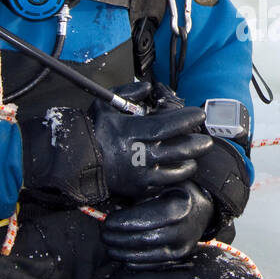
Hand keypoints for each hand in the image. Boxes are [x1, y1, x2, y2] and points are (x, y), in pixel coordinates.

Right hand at [89, 81, 212, 198]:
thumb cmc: (90, 131)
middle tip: (207, 140)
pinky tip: (180, 170)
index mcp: (129, 132)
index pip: (166, 126)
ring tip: (194, 156)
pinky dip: (174, 177)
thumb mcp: (104, 105)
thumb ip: (127, 93)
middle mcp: (136, 155)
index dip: (186, 120)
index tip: (199, 114)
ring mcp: (138, 175)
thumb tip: (147, 88)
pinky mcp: (137, 190)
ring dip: (189, 163)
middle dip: (196, 144)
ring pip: (175, 171)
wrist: (73, 162)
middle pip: (177, 150)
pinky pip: (163, 185)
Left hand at [101, 181, 213, 266]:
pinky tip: (123, 256)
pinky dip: (136, 262)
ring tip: (109, 246)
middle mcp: (185, 228)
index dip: (125, 222)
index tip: (108, 221)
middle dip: (120, 238)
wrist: (202, 210)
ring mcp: (184, 245)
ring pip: (148, 254)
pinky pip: (155, 264)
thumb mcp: (164, 185)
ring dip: (124, 252)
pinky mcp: (180, 257)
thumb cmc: (177, 193)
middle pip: (145, 238)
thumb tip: (116, 208)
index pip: (148, 218)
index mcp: (181, 206)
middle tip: (104, 234)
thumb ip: (142, 196)